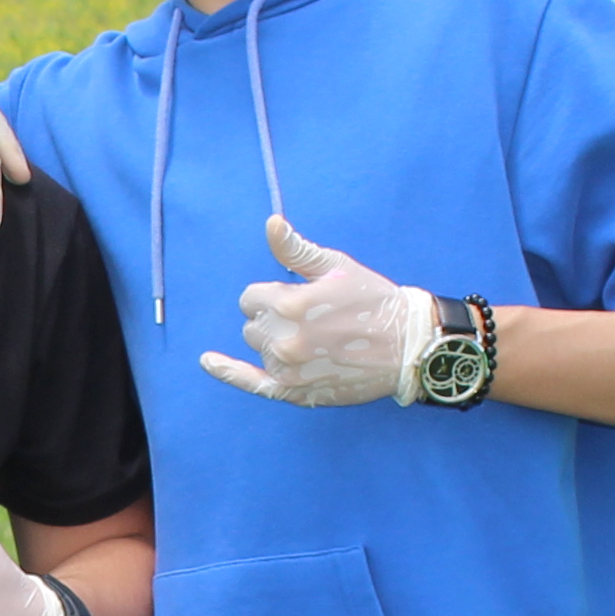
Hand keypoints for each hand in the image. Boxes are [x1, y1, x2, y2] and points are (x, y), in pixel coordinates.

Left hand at [198, 213, 440, 407]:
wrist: (406, 345)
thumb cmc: (373, 299)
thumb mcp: (336, 266)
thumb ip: (296, 249)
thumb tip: (271, 223)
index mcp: (289, 304)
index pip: (250, 298)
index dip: (272, 295)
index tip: (300, 297)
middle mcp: (283, 339)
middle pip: (252, 324)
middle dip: (273, 318)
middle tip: (313, 319)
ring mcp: (288, 369)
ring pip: (257, 349)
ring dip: (273, 342)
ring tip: (314, 339)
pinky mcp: (296, 392)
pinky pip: (252, 383)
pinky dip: (228, 372)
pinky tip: (208, 362)